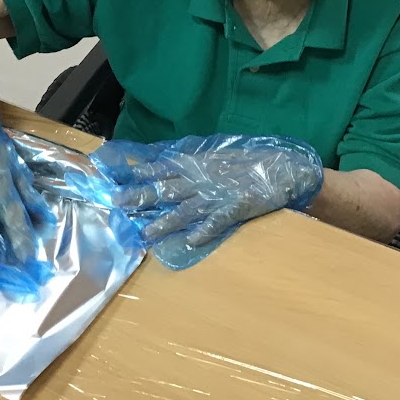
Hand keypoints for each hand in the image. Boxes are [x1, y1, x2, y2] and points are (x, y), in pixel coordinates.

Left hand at [85, 134, 322, 267]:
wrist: (282, 167)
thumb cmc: (247, 163)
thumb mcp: (215, 158)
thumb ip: (192, 164)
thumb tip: (164, 167)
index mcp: (196, 165)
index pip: (162, 169)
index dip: (140, 175)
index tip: (117, 180)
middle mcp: (202, 179)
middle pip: (166, 189)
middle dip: (141, 197)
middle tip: (118, 205)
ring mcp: (218, 194)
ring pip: (186, 210)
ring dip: (166, 222)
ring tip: (147, 233)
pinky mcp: (236, 207)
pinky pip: (218, 221)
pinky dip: (205, 231)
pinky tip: (192, 242)